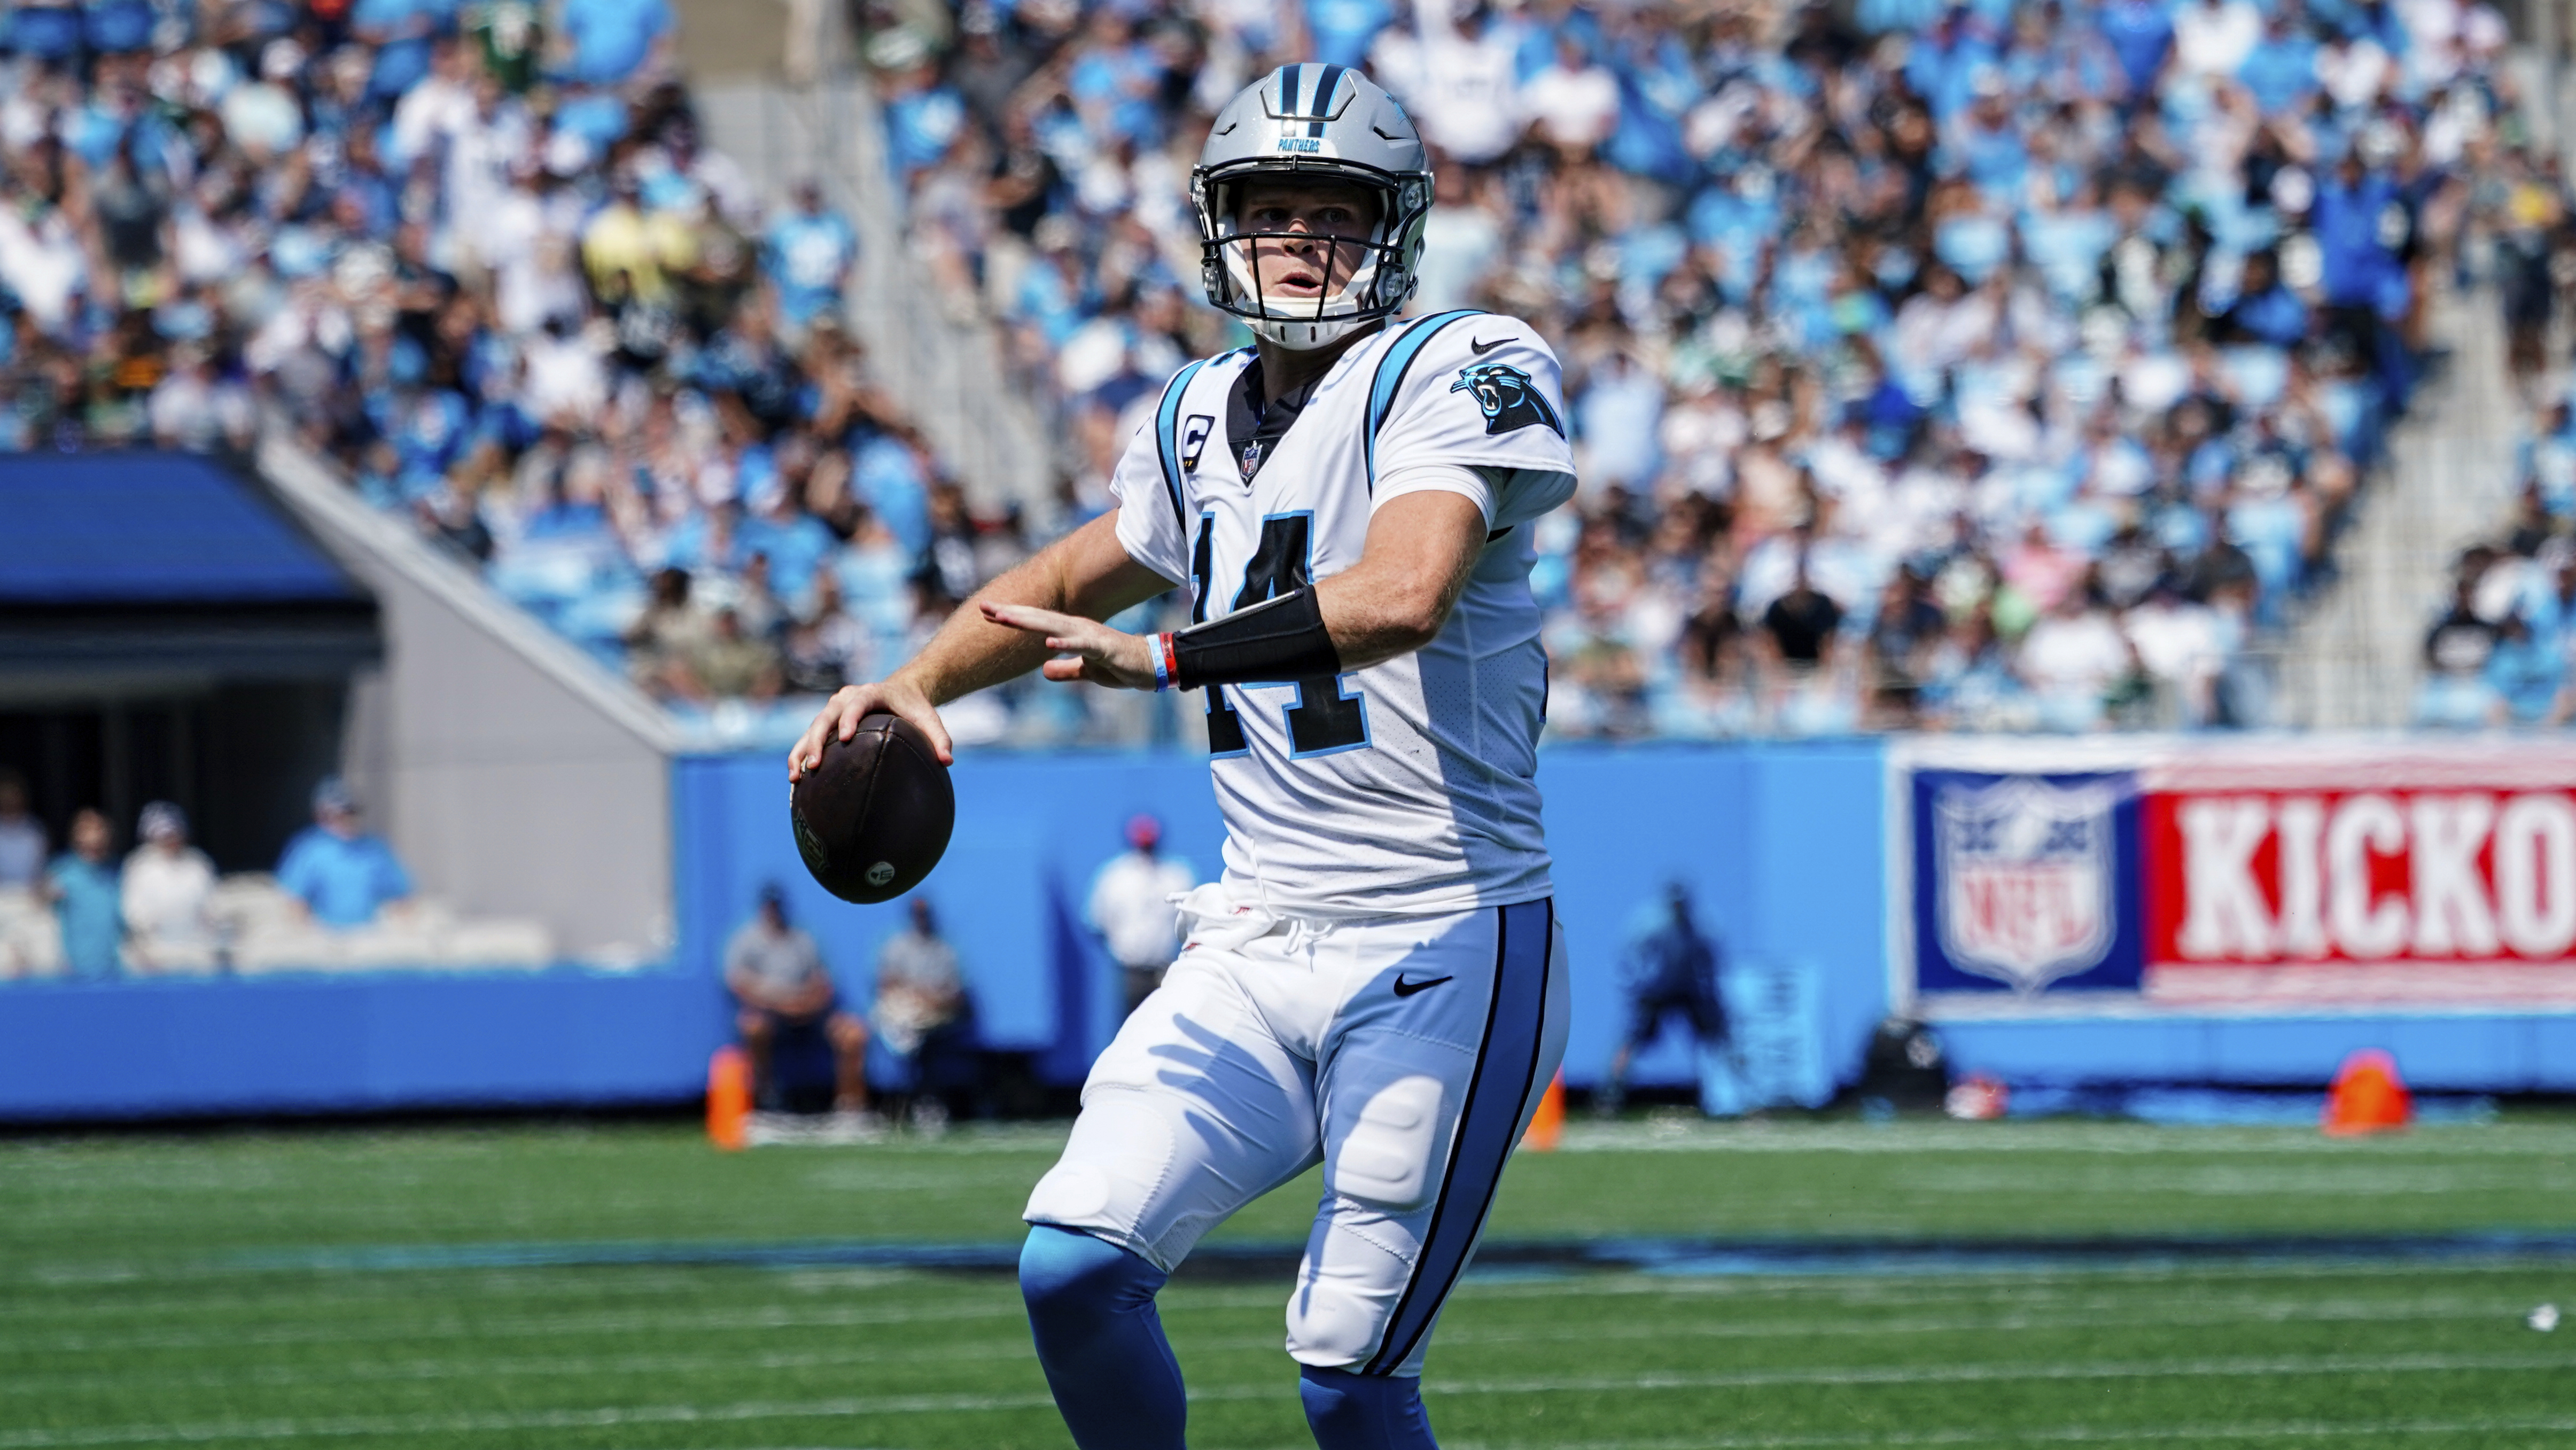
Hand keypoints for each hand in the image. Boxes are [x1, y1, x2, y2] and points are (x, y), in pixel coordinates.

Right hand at [789, 674, 952, 778]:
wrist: (902, 691)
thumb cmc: (916, 708)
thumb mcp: (930, 720)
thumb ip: (940, 738)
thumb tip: (947, 761)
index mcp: (871, 693)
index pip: (855, 703)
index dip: (848, 718)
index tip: (845, 737)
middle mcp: (847, 697)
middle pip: (825, 716)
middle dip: (817, 741)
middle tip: (815, 765)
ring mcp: (834, 707)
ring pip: (812, 728)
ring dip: (801, 751)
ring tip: (795, 777)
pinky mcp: (827, 720)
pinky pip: (810, 737)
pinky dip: (801, 754)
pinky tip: (795, 780)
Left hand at [981, 602, 1158, 690]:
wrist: (1149, 666)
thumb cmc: (1119, 665)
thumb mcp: (1086, 672)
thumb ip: (1065, 671)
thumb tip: (1044, 670)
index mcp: (1071, 632)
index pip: (1036, 623)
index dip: (1012, 618)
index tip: (987, 613)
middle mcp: (1077, 627)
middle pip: (1038, 619)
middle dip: (1011, 614)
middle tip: (984, 607)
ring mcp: (1090, 635)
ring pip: (1054, 626)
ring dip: (1029, 622)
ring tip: (1004, 619)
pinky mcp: (1103, 648)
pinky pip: (1082, 645)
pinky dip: (1066, 643)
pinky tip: (1049, 643)